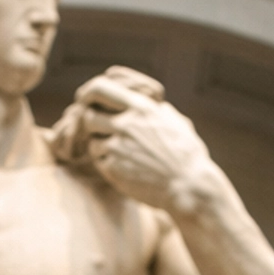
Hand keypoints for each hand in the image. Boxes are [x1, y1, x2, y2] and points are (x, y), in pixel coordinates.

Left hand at [75, 74, 216, 213]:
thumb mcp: (174, 120)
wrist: (189, 186)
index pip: (99, 88)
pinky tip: (124, 166)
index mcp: (141, 107)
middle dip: (93, 123)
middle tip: (103, 131)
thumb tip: (146, 100)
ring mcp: (118, 148)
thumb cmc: (187, 154)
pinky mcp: (113, 169)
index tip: (84, 99)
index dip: (87, 93)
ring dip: (100, 144)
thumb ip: (154, 109)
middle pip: (88, 115)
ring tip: (120, 152)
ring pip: (91, 140)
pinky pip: (98, 160)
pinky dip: (106, 162)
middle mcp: (126, 125)